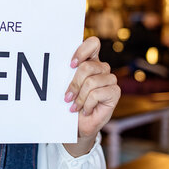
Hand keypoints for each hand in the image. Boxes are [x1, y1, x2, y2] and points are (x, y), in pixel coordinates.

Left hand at [63, 37, 120, 156]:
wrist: (79, 124)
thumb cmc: (71, 102)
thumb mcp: (66, 86)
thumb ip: (67, 74)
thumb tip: (54, 66)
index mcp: (90, 60)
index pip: (93, 43)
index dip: (82, 51)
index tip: (70, 65)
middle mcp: (102, 68)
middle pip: (87, 66)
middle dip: (74, 84)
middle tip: (67, 97)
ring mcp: (110, 79)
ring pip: (91, 82)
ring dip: (79, 97)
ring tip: (74, 106)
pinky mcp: (115, 92)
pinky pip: (97, 94)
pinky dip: (87, 104)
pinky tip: (86, 110)